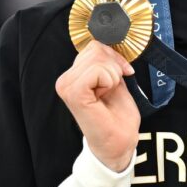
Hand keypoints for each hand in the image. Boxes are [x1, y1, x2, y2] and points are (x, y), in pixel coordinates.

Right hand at [55, 41, 140, 171]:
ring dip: (112, 75)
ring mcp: (67, 86)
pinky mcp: (74, 93)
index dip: (113, 57)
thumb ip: (108, 62)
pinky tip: (105, 96)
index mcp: (73, 76)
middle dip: (114, 66)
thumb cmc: (117, 118)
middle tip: (114, 88)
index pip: (93, 46)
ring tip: (108, 94)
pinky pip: (98, 70)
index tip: (122, 74)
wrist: (118, 145)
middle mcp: (65, 80)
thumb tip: (111, 41)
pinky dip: (110, 81)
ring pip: (98, 58)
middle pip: (96, 49)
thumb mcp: (115, 81)